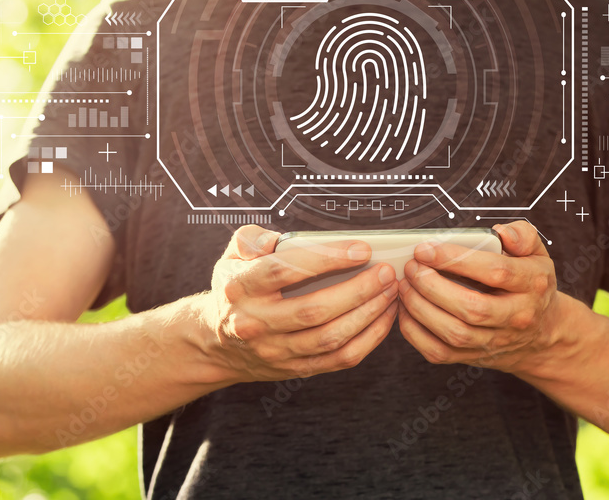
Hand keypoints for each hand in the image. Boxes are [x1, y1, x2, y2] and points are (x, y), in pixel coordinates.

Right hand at [197, 225, 398, 383]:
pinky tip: (384, 317)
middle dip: (358, 290)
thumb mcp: (230, 256)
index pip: (285, 270)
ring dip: (368, 314)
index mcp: (242, 288)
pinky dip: (368, 339)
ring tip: (391, 292)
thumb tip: (279, 239)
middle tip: (386, 272)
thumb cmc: (235, 290)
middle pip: (314, 310)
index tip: (361, 249)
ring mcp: (276, 351)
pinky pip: (339, 358)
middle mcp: (256, 323)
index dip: (326, 258)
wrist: (217, 343)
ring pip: (331, 337)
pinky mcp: (294, 369)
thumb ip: (252, 239)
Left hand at [397, 221, 560, 372]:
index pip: (495, 272)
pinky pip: (440, 352)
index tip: (426, 249)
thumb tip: (501, 232)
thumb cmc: (531, 287)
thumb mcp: (537, 254)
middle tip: (412, 267)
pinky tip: (406, 310)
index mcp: (531, 285)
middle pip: (472, 308)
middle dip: (433, 286)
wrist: (541, 334)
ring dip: (421, 308)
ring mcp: (495, 341)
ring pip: (454, 333)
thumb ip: (522, 235)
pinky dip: (415, 333)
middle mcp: (516, 317)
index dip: (456, 259)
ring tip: (405, 285)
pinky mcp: (474, 357)